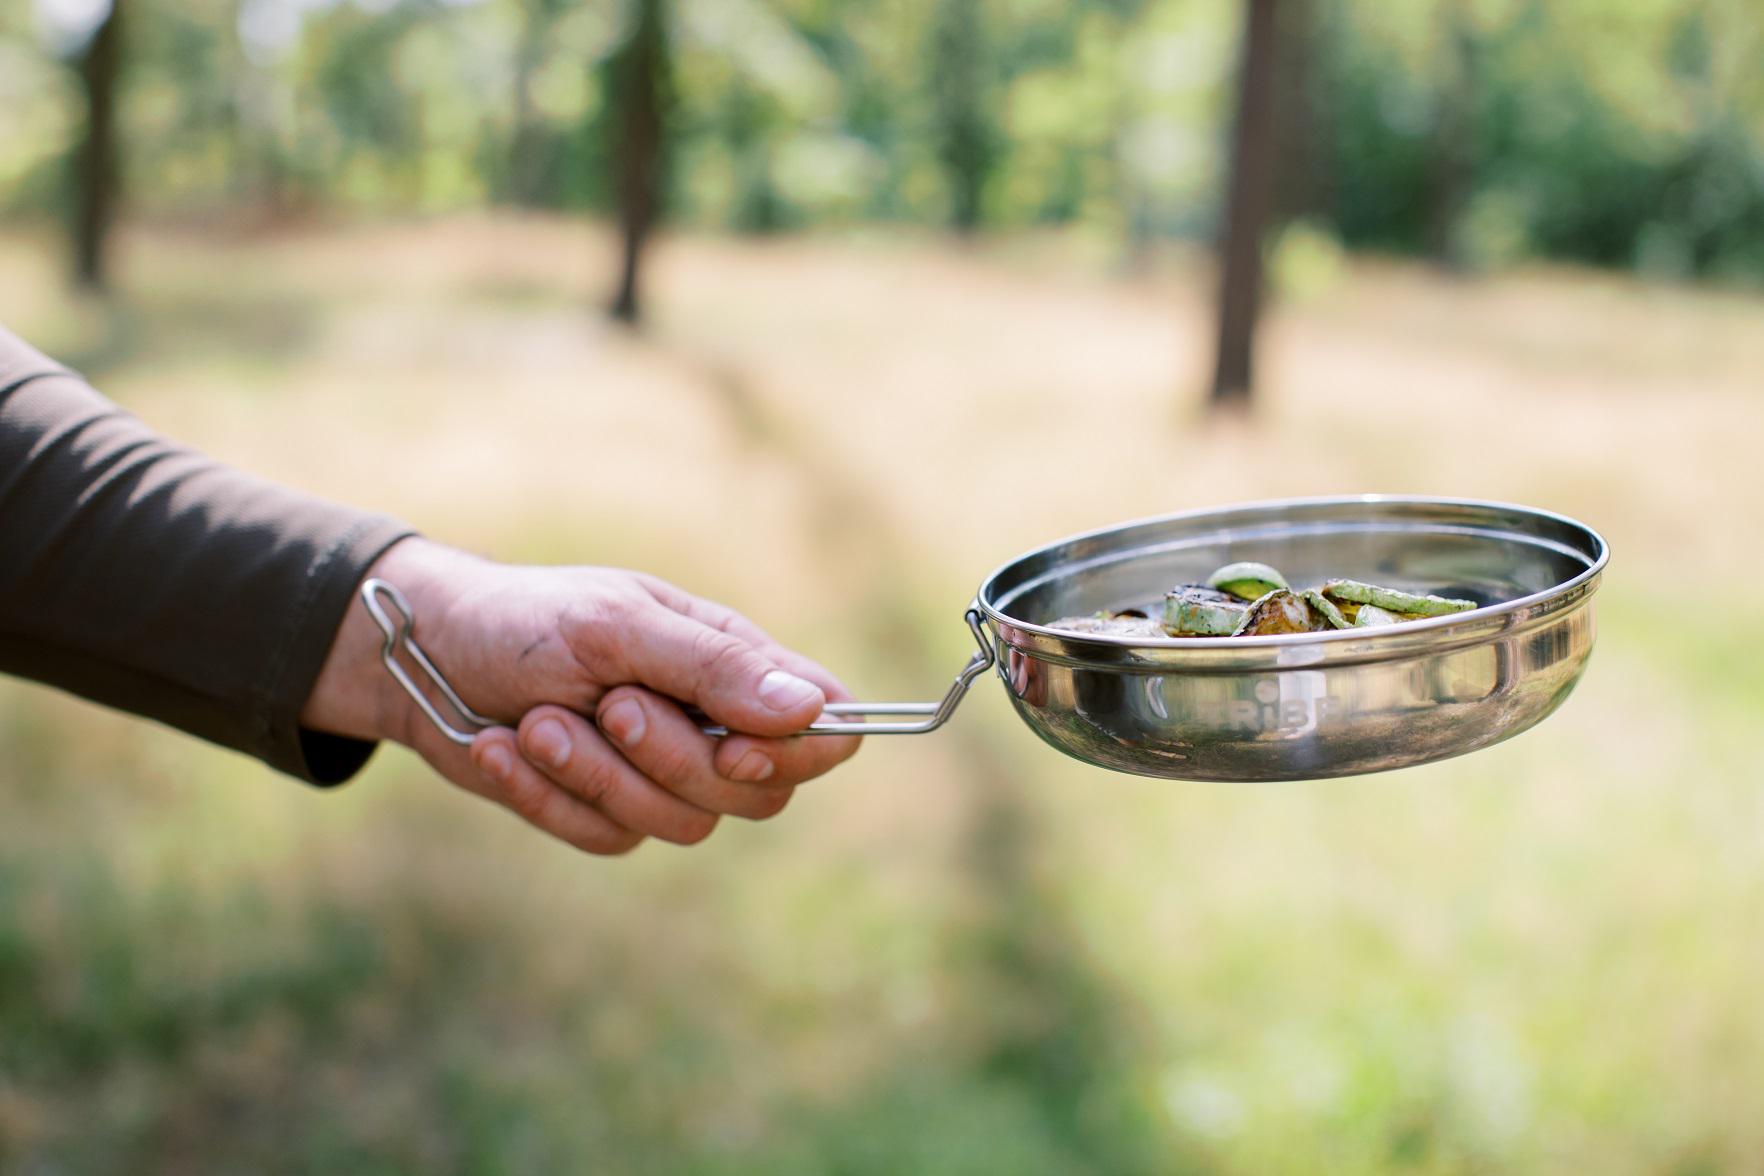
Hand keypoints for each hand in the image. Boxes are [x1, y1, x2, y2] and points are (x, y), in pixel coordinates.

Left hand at [301, 538, 860, 853]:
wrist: (424, 656)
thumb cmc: (528, 619)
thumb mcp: (618, 626)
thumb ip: (713, 668)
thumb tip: (807, 709)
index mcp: (733, 663)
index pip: (827, 726)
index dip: (799, 752)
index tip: (738, 747)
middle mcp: (711, 724)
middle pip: (760, 793)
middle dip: (676, 761)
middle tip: (611, 707)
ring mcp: (660, 776)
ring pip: (684, 825)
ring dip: (598, 775)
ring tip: (539, 721)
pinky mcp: (605, 812)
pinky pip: (610, 839)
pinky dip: (550, 796)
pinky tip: (508, 748)